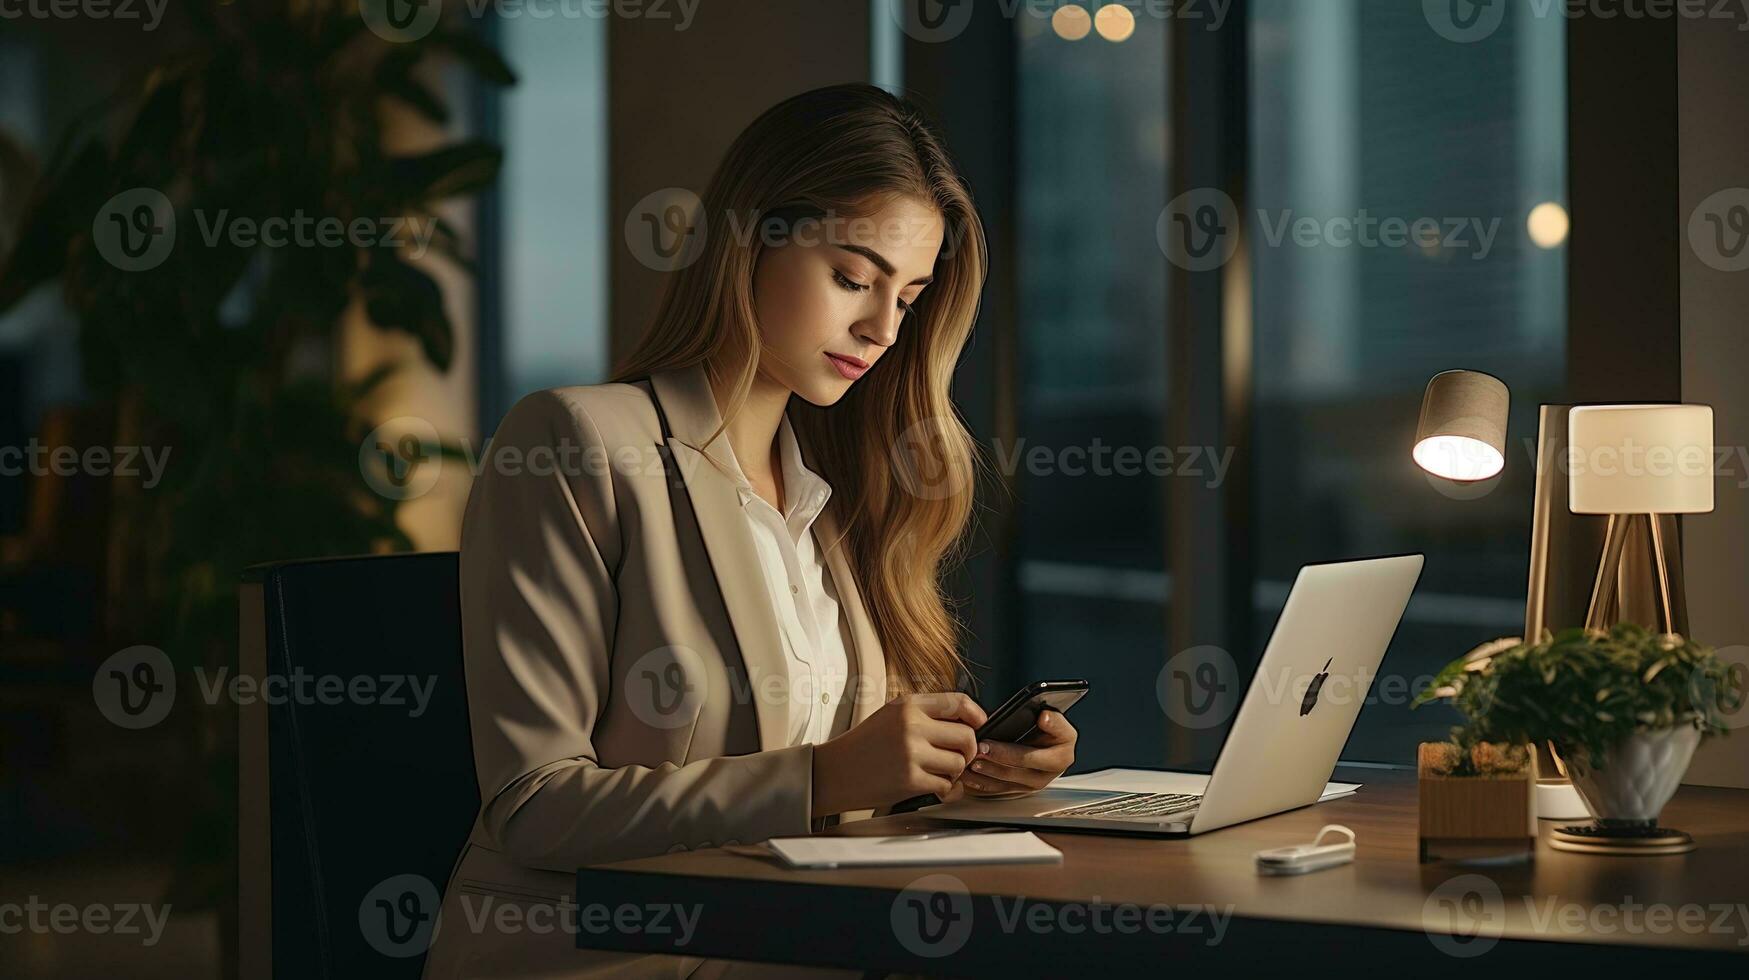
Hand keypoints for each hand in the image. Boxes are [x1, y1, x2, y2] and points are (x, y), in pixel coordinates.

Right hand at [811, 693, 985, 815]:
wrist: (834, 772)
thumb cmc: (864, 745)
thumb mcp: (892, 716)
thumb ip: (925, 715)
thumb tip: (967, 724)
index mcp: (909, 705)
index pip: (959, 703)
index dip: (976, 716)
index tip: (980, 725)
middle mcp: (912, 725)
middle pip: (967, 736)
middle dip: (968, 751)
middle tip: (958, 757)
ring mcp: (911, 753)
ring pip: (959, 763)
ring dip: (954, 772)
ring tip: (938, 772)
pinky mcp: (910, 780)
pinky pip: (947, 785)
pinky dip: (945, 790)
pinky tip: (933, 787)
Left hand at [948, 709, 1076, 799]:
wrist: (1052, 744)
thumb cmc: (1052, 730)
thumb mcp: (1059, 722)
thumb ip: (1054, 721)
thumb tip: (1044, 718)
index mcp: (1060, 758)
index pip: (1031, 757)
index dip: (1008, 752)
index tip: (987, 744)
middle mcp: (1046, 775)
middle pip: (1014, 772)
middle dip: (991, 762)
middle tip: (974, 752)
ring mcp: (1032, 785)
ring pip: (1004, 783)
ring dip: (984, 773)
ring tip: (969, 762)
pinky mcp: (1019, 789)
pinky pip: (997, 789)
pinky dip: (981, 782)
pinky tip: (969, 775)